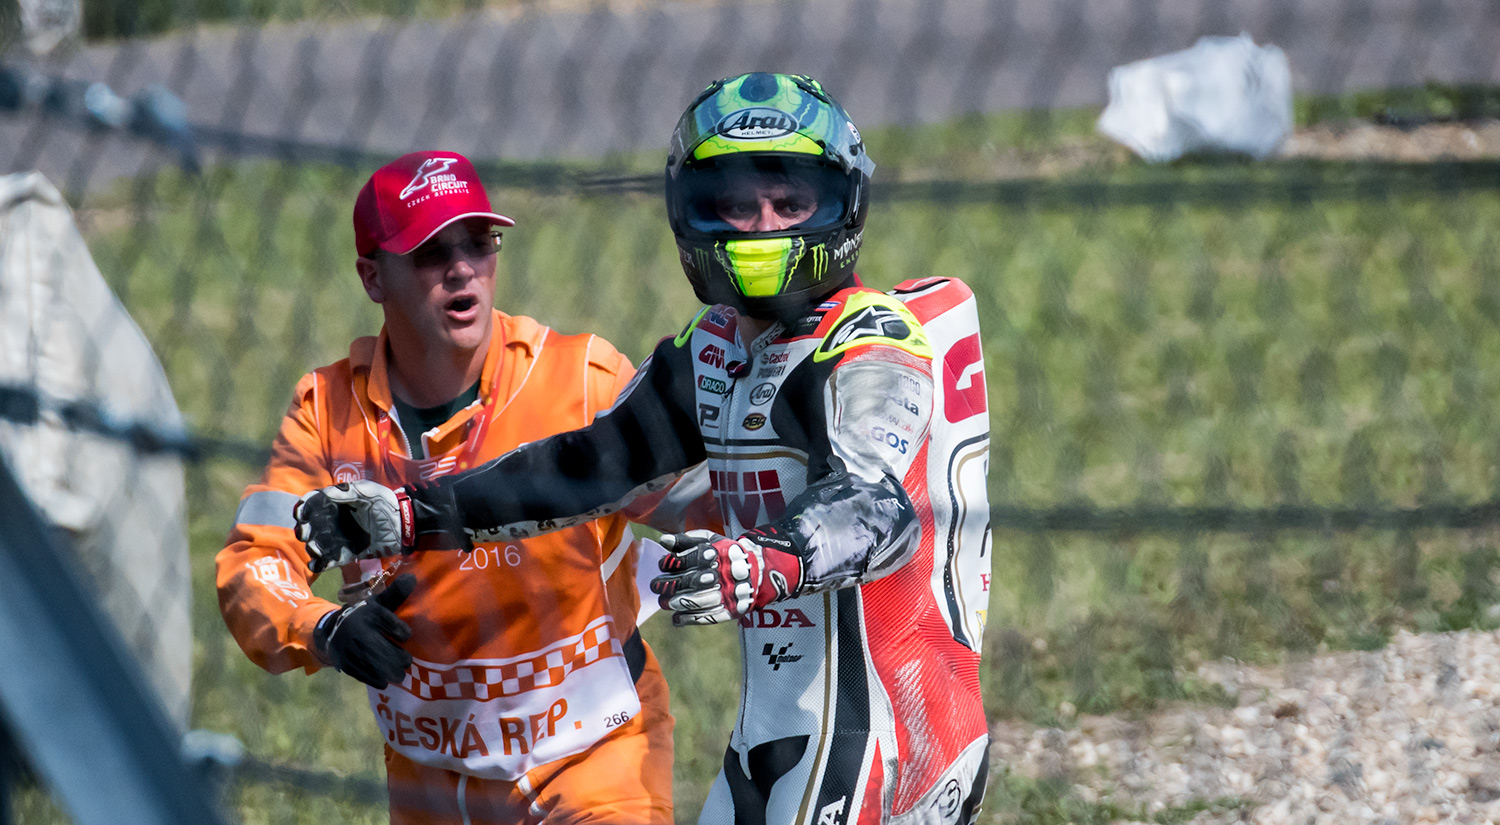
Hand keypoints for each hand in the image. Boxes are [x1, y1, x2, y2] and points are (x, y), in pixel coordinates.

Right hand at [294, 480, 413, 572]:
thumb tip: (326, 493)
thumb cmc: (385, 502)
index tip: (301, 513)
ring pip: (316, 545)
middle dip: (303, 530)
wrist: (402, 524)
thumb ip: (347, 491)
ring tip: (315, 548)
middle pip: (309, 527)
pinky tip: (316, 564)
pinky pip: (328, 561)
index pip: (312, 505)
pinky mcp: (346, 554)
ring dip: (311, 547)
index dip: (303, 508)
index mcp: (335, 504)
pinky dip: (320, 564)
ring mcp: (338, 539)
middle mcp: (332, 522)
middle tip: (305, 533)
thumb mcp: (367, 491)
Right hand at [313, 574, 415, 687]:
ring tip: (399, 674)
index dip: (403, 633)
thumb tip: (413, 578)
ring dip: (390, 672)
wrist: (333, 630)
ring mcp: (350, 648)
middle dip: (400, 659)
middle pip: (383, 649)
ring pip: (374, 665)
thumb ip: (396, 594)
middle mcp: (359, 630)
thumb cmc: (364, 616)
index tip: (405, 637)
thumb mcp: (378, 603)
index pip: (392, 624)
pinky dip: (376, 680)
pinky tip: (384, 679)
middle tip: (406, 661)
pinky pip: (364, 675)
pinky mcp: (345, 663)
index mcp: (370, 613)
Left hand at [649, 529, 803, 625]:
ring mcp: (728, 593)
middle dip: (671, 584)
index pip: (690, 558)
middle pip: (693, 580)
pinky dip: (691, 620)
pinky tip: (677, 620)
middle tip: (655, 586)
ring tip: (666, 603)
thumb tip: (664, 541)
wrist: (760, 570)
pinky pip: (710, 617)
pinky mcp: (732, 610)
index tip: (661, 565)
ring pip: (700, 600)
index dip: (672, 562)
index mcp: (717, 554)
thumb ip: (687, 540)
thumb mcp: (711, 540)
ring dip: (679, 603)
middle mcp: (723, 574)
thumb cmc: (727, 554)